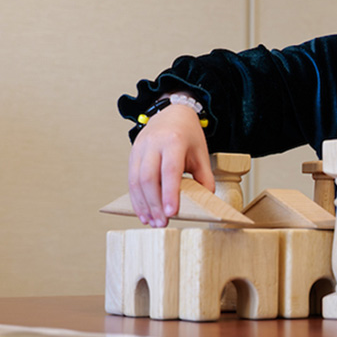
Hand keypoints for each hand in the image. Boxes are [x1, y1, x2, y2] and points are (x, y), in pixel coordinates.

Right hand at [127, 103, 213, 226]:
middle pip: (148, 178)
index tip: (172, 212)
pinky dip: (136, 199)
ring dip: (142, 205)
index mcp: (174, 141)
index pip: (170, 170)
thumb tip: (206, 202)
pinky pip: (130, 180)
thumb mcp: (201, 153)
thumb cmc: (188, 135)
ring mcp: (140, 149)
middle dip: (154, 204)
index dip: (170, 193)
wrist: (171, 113)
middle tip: (162, 223)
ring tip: (151, 222)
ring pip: (135, 181)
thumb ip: (205, 177)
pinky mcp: (132, 155)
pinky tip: (143, 212)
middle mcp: (153, 144)